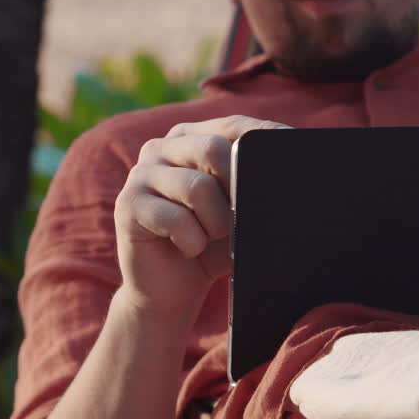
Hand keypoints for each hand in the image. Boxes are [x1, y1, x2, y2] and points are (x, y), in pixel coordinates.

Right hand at [113, 115, 290, 320]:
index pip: (233, 125)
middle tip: (241, 218)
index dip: (262, 141)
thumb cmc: (210, 246)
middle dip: (237, 189)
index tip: (290, 163)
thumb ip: (254, 185)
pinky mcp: (127, 206)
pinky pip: (175, 218)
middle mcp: (161, 147)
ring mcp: (140, 174)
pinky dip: (193, 242)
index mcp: (190, 138)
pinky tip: (188, 249)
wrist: (170, 292)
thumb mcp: (239, 210)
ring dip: (217, 224)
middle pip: (213, 148)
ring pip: (197, 187)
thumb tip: (290, 172)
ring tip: (212, 239)